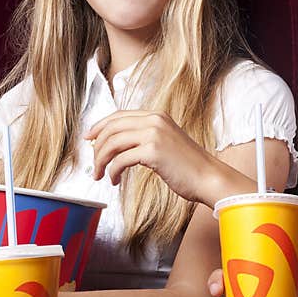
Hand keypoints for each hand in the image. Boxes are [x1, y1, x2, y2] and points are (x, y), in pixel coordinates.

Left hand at [84, 110, 223, 204]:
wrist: (208, 177)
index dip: (100, 126)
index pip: (119, 116)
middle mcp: (154, 120)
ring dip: (101, 161)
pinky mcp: (153, 151)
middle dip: (97, 147)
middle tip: (93, 164)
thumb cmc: (188, 166)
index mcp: (157, 116)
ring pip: (112, 143)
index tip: (89, 138)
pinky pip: (121, 159)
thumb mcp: (166, 143)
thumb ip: (145, 137)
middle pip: (112, 128)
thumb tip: (117, 144)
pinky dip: (113, 171)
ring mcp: (154, 134)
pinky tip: (115, 180)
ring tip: (100, 175)